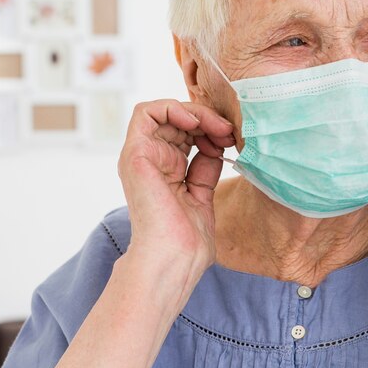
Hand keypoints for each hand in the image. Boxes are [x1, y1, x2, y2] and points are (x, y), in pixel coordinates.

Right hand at [117, 99, 234, 275]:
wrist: (175, 258)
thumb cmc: (188, 239)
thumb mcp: (203, 193)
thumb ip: (204, 168)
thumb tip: (214, 147)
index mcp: (166, 170)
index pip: (186, 133)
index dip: (210, 129)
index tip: (230, 140)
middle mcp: (151, 160)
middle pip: (177, 119)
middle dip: (208, 119)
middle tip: (229, 131)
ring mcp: (141, 156)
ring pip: (164, 111)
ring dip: (196, 112)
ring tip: (217, 127)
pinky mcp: (136, 154)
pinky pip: (146, 112)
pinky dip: (173, 108)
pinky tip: (195, 123)